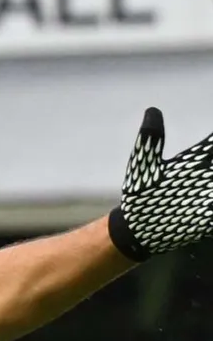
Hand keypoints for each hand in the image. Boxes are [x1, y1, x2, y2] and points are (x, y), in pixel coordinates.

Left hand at [109, 107, 212, 260]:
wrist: (135, 230)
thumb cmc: (140, 196)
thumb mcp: (144, 167)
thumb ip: (151, 140)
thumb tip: (152, 110)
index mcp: (196, 160)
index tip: (212, 142)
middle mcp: (208, 176)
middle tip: (211, 166)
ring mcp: (209, 197)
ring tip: (210, 189)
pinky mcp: (208, 219)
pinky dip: (212, 209)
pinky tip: (209, 205)